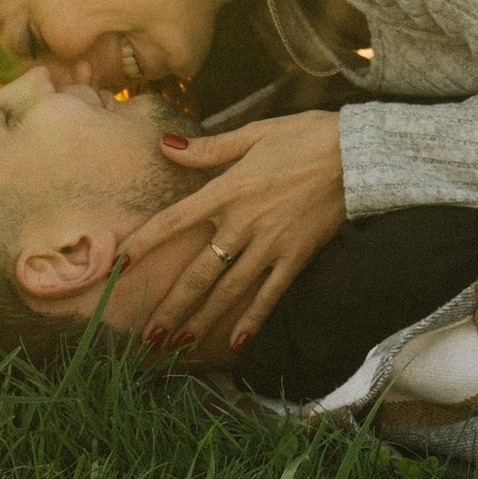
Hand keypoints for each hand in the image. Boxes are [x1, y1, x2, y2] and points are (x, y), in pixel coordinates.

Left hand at [122, 108, 346, 354]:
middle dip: (172, 306)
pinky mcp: (296, 257)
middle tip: (148, 335)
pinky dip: (253, 320)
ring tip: (178, 345)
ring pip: (229, 290)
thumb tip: (166, 147)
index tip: (120, 267)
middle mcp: (244, 223)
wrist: (357, 153)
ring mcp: (271, 244)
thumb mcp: (253, 133)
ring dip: (202, 320)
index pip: (174, 221)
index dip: (144, 244)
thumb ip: (208, 149)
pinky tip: (236, 345)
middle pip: (199, 272)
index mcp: (228, 190)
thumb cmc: (303, 137)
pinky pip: (270, 294)